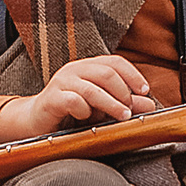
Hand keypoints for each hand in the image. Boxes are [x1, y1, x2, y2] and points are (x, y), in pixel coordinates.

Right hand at [0, 56, 157, 142]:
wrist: (35, 123)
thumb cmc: (71, 114)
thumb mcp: (102, 108)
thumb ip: (125, 104)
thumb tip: (150, 106)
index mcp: (87, 67)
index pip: (114, 62)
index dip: (132, 75)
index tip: (145, 91)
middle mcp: (74, 70)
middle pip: (106, 73)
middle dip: (123, 93)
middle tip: (131, 111)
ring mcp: (61, 83)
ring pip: (92, 89)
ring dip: (111, 104)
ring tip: (122, 117)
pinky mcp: (51, 99)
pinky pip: (73, 101)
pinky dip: (84, 111)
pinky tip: (86, 119)